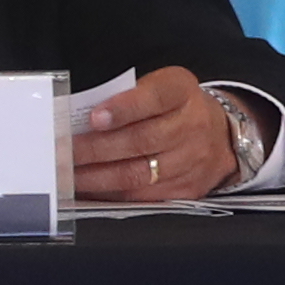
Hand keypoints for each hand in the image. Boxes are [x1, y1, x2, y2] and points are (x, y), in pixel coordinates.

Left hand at [77, 69, 241, 204]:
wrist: (221, 137)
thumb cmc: (176, 109)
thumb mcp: (160, 88)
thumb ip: (127, 98)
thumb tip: (81, 119)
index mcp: (181, 91)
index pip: (155, 97)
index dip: (123, 108)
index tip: (94, 118)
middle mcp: (192, 125)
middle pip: (141, 140)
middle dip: (96, 148)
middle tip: (63, 152)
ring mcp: (192, 160)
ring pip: (138, 173)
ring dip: (97, 176)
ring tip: (69, 175)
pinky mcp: (187, 189)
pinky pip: (143, 196)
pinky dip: (111, 194)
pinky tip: (89, 190)